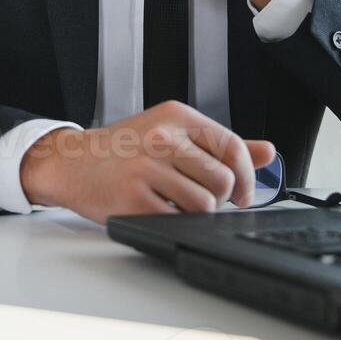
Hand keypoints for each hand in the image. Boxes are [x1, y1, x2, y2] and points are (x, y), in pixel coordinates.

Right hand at [19, 100, 276, 223]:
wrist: (73, 163)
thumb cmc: (123, 150)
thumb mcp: (171, 133)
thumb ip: (219, 144)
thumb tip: (267, 152)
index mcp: (176, 117)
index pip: (231, 146)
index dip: (246, 176)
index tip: (243, 192)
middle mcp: (162, 138)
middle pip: (223, 179)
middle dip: (222, 198)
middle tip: (207, 200)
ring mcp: (147, 168)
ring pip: (204, 203)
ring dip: (200, 212)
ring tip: (181, 205)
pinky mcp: (134, 198)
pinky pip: (178, 220)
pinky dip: (177, 222)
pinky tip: (162, 210)